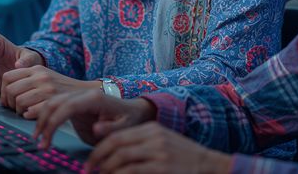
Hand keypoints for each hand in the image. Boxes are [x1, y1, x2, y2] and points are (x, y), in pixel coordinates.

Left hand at [0, 66, 99, 117]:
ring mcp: (47, 88)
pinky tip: (33, 116)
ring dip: (19, 111)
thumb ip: (27, 79)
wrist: (85, 93)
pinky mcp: (53, 101)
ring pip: (18, 102)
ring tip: (25, 113)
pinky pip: (30, 111)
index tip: (8, 100)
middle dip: (9, 103)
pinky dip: (28, 115)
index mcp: (36, 69)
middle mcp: (41, 76)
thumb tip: (6, 91)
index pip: (8, 77)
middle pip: (10, 91)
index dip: (3, 91)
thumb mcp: (45, 76)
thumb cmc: (62, 88)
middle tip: (15, 109)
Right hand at [32, 90, 155, 148]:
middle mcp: (84, 95)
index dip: (55, 120)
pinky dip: (46, 118)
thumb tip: (96, 128)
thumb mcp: (124, 126)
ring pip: (52, 102)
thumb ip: (111, 129)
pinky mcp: (74, 105)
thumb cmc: (129, 119)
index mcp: (95, 98)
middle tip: (40, 142)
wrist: (132, 112)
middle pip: (56, 101)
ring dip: (42, 119)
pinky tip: (43, 131)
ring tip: (39, 139)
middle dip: (44, 121)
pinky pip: (56, 107)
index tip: (47, 138)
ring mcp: (78, 98)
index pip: (68, 105)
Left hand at [88, 122, 232, 173]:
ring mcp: (159, 152)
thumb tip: (112, 154)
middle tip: (89, 170)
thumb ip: (140, 144)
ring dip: (107, 170)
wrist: (208, 164)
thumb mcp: (162, 142)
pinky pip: (132, 171)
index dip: (99, 149)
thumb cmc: (182, 157)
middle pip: (116, 144)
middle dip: (97, 159)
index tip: (91, 162)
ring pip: (121, 158)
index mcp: (151, 128)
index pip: (117, 135)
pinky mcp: (162, 167)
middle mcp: (154, 137)